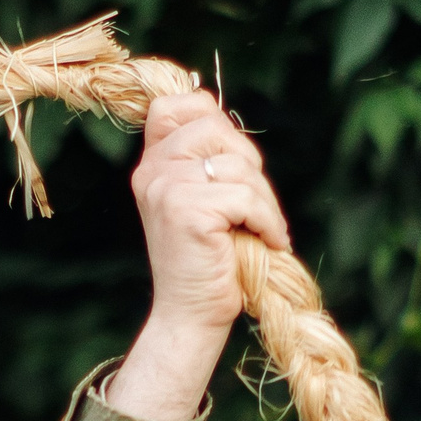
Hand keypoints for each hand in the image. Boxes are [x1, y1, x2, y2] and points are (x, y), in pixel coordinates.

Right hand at [109, 91, 293, 420]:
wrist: (190, 314)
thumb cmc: (208, 260)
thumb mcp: (202, 200)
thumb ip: (207, 160)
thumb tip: (226, 118)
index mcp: (152, 166)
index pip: (175, 106)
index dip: (211, 116)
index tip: (234, 157)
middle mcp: (152, 172)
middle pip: (215, 126)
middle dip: (249, 162)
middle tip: (256, 204)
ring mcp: (165, 189)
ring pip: (237, 165)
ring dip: (265, 200)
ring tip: (264, 230)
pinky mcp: (186, 211)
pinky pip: (245, 196)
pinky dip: (268, 220)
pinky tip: (269, 241)